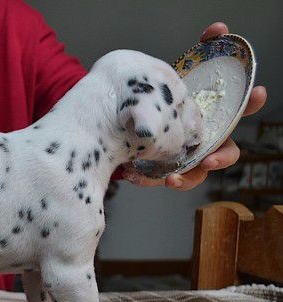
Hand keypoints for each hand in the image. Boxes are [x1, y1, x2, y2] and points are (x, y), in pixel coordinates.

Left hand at [129, 22, 266, 190]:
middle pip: (227, 152)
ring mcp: (188, 157)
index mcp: (216, 117)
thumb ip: (201, 51)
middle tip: (211, 159)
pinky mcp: (165, 168)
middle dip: (222, 157)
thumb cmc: (169, 98)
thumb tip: (217, 28)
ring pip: (196, 175)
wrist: (138, 116)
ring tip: (171, 179)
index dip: (252, 102)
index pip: (241, 111)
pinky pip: (163, 178)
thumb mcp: (182, 74)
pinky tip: (140, 176)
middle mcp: (207, 140)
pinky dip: (153, 179)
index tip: (258, 92)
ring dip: (187, 179)